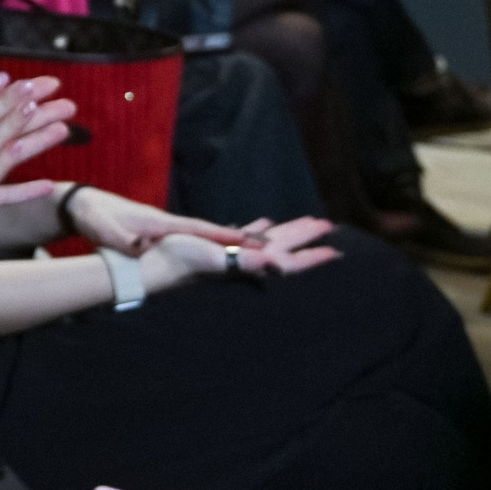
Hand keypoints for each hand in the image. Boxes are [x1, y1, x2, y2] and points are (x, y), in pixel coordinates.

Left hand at [59, 186, 251, 255]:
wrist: (82, 203)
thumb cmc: (93, 217)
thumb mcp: (103, 228)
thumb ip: (121, 237)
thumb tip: (139, 245)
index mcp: (160, 222)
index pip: (201, 230)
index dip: (227, 237)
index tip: (256, 241)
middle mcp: (169, 223)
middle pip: (213, 230)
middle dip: (243, 236)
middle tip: (276, 240)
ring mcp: (167, 226)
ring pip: (208, 233)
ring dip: (235, 237)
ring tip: (268, 239)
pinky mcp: (162, 231)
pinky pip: (197, 236)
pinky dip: (217, 238)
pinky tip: (230, 240)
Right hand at [151, 216, 340, 283]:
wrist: (154, 267)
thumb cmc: (181, 261)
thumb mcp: (213, 257)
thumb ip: (244, 260)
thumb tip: (273, 261)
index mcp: (250, 264)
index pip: (289, 262)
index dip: (313, 256)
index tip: (335, 251)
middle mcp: (247, 261)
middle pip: (286, 249)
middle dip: (307, 238)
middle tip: (330, 227)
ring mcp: (234, 255)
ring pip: (270, 241)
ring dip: (290, 233)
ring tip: (308, 222)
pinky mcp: (220, 246)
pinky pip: (248, 235)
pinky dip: (260, 228)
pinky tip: (267, 222)